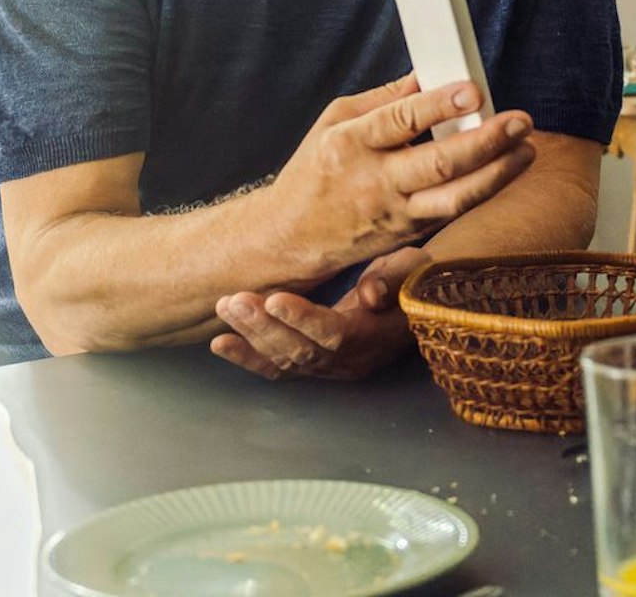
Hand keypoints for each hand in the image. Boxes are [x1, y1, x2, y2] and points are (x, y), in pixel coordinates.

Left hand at [210, 247, 428, 379]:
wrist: (415, 296)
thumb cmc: (414, 276)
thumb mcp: (414, 267)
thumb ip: (393, 278)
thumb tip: (370, 293)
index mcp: (376, 337)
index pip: (335, 335)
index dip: (303, 320)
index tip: (275, 299)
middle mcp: (351, 360)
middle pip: (302, 351)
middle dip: (265, 327)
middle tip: (234, 301)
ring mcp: (331, 367)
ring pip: (286, 360)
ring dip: (251, 336)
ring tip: (225, 308)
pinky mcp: (315, 365)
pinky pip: (279, 368)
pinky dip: (248, 357)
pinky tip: (220, 344)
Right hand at [271, 73, 535, 268]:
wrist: (288, 238)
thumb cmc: (314, 172)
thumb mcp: (334, 122)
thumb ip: (384, 99)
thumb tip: (430, 74)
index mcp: (350, 143)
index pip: (401, 121)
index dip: (441, 105)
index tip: (475, 90)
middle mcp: (374, 181)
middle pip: (439, 164)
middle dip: (487, 141)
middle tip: (521, 121)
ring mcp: (394, 213)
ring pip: (455, 198)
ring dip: (497, 174)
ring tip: (527, 150)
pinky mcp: (408, 234)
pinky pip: (453, 212)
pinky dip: (483, 190)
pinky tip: (507, 170)